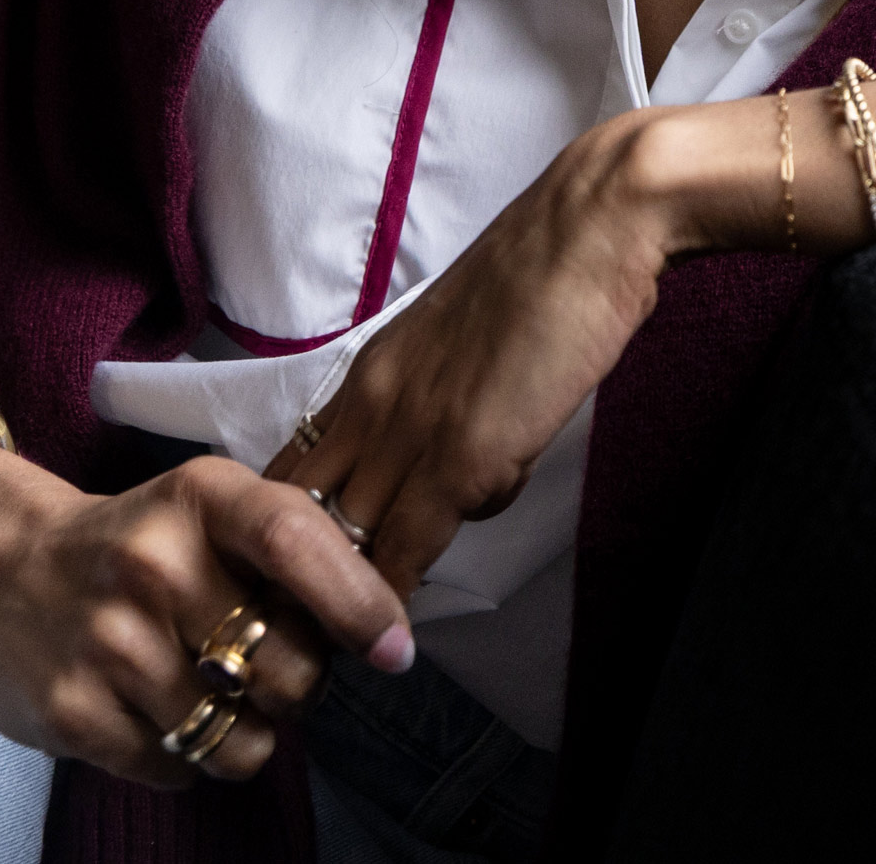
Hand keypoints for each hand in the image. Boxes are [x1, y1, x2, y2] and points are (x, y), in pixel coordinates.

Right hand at [0, 441, 413, 787]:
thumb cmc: (134, 542)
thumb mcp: (207, 508)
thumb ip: (291, 548)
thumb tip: (381, 625)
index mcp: (200, 498)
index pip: (296, 542)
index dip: (359, 602)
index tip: (394, 650)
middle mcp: (152, 564)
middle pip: (287, 666)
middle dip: (301, 684)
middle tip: (270, 666)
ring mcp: (108, 643)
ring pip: (240, 735)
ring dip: (250, 732)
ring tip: (217, 694)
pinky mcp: (73, 713)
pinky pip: (182, 769)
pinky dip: (190, 757)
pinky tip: (160, 712)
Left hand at [271, 102, 708, 595]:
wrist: (593, 226)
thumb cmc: (553, 272)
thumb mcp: (472, 341)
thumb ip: (450, 402)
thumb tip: (465, 466)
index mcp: (371, 373)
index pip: (295, 468)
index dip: (282, 531)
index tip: (283, 580)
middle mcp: (370, 404)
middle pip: (297, 515)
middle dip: (289, 579)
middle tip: (285, 638)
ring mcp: (408, 432)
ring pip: (341, 542)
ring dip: (338, 598)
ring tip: (332, 650)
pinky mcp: (458, 457)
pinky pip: (405, 549)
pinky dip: (394, 597)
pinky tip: (394, 632)